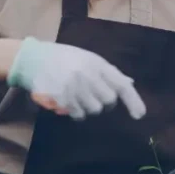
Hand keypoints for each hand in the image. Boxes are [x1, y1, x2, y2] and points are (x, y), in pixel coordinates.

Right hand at [7, 37, 146, 120]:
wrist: (34, 58)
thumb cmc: (65, 58)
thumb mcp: (89, 59)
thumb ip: (108, 73)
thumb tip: (129, 83)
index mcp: (98, 64)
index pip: (121, 85)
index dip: (133, 101)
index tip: (140, 115)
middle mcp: (89, 76)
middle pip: (108, 101)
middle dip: (103, 102)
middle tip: (92, 95)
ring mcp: (75, 88)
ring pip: (93, 110)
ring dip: (87, 107)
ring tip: (77, 96)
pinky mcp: (62, 99)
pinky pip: (77, 114)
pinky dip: (75, 111)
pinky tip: (67, 101)